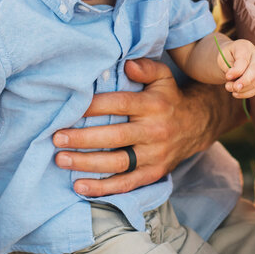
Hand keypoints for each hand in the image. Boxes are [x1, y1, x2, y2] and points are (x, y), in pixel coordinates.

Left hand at [53, 58, 205, 197]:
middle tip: (57, 138)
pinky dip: (103, 189)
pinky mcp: (153, 173)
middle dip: (83, 138)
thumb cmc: (168, 98)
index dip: (94, 106)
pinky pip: (126, 184)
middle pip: (115, 137)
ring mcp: (154, 155)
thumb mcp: (163, 77)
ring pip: (117, 163)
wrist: (197, 126)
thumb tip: (127, 65)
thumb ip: (146, 67)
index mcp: (153, 106)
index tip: (70, 107)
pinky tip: (79, 186)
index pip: (120, 104)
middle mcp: (154, 132)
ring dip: (87, 163)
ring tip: (61, 159)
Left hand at [219, 38, 254, 98]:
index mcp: (245, 47)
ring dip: (242, 88)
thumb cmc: (226, 55)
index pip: (244, 60)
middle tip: (233, 87)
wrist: (231, 56)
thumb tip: (232, 79)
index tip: (227, 76)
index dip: (236, 70)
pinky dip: (246, 93)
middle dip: (244, 81)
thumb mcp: (223, 56)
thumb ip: (228, 66)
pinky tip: (235, 93)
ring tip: (229, 87)